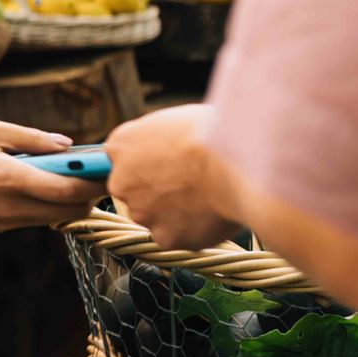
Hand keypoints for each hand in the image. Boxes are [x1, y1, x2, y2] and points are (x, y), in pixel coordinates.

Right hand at [0, 116, 104, 231]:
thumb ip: (28, 137)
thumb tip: (66, 145)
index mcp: (7, 179)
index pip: (69, 191)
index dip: (96, 181)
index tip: (111, 166)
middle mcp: (9, 207)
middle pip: (69, 211)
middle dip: (89, 193)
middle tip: (98, 170)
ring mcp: (1, 221)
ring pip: (54, 218)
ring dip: (69, 200)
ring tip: (72, 173)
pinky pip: (32, 218)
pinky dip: (46, 203)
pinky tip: (42, 183)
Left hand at [104, 104, 239, 249]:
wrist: (236, 166)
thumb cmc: (214, 133)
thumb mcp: (175, 118)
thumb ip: (159, 137)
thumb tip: (166, 144)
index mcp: (121, 144)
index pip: (122, 157)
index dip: (149, 160)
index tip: (168, 162)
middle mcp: (122, 181)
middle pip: (135, 190)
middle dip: (157, 189)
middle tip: (190, 182)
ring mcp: (142, 212)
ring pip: (155, 215)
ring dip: (175, 211)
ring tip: (207, 196)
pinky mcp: (165, 238)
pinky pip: (178, 236)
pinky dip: (193, 230)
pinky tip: (212, 214)